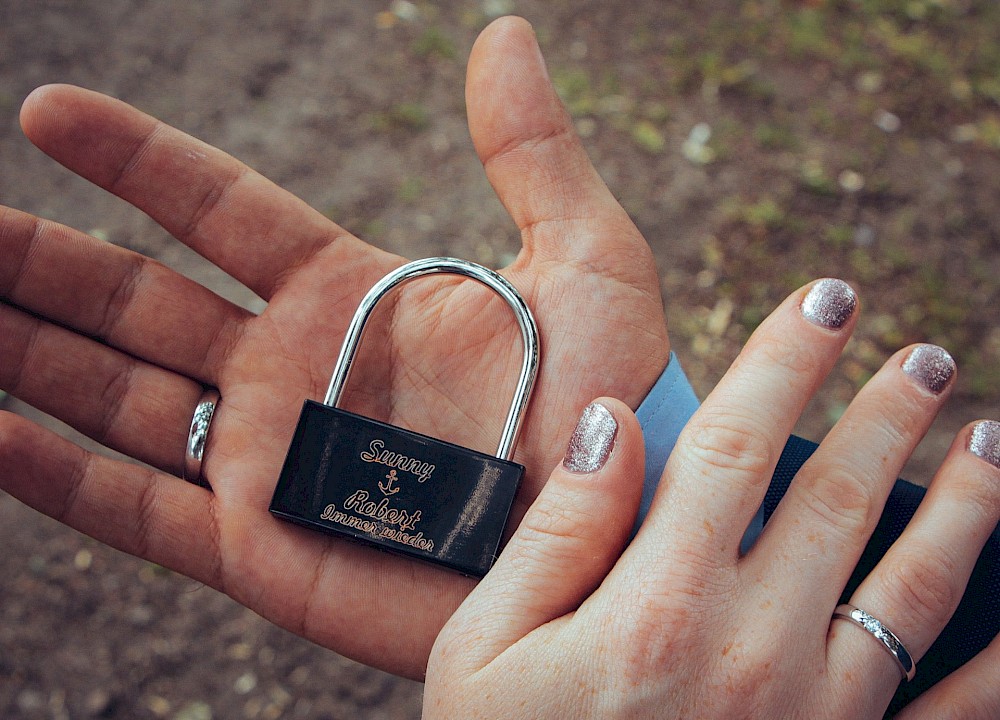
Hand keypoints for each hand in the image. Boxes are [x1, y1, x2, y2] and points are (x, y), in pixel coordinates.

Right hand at [0, 17, 667, 677]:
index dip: (133, 159)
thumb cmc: (611, 403)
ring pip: (110, 393)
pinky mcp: (255, 548)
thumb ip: (534, 156)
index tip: (46, 110)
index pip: (215, 208)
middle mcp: (289, 371)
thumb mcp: (589, 262)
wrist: (605, 539)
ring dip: (24, 352)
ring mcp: (264, 459)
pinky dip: (51, 475)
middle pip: (132, 299)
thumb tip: (503, 36)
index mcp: (348, 295)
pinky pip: (132, 508)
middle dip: (39, 261)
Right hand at [424, 280, 999, 717]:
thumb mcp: (483, 650)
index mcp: (656, 607)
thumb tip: (612, 424)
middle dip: (887, 411)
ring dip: (964, 504)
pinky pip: (953, 712)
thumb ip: (556, 532)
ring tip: (993, 442)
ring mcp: (815, 718)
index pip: (734, 444)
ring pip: (914, 587)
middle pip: (838, 496)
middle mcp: (752, 650)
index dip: (782, 358)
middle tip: (924, 354)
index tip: (822, 297)